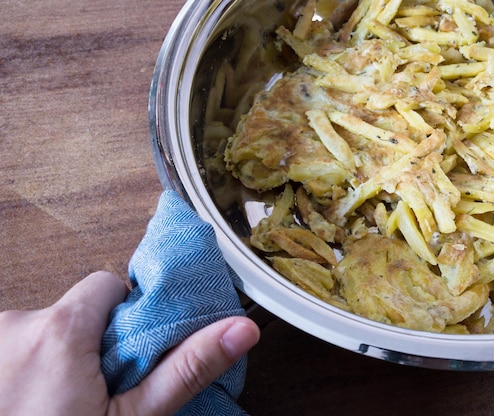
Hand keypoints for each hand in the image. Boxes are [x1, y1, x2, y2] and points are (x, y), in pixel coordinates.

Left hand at [0, 271, 259, 415]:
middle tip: (101, 387)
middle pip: (75, 311)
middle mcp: (17, 326)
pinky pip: (16, 349)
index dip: (126, 314)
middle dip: (93, 342)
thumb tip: (240, 329)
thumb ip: (187, 367)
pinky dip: (29, 369)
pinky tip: (35, 403)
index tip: (129, 351)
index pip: (107, 285)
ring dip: (58, 358)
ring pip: (44, 332)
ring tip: (66, 401)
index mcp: (61, 331)